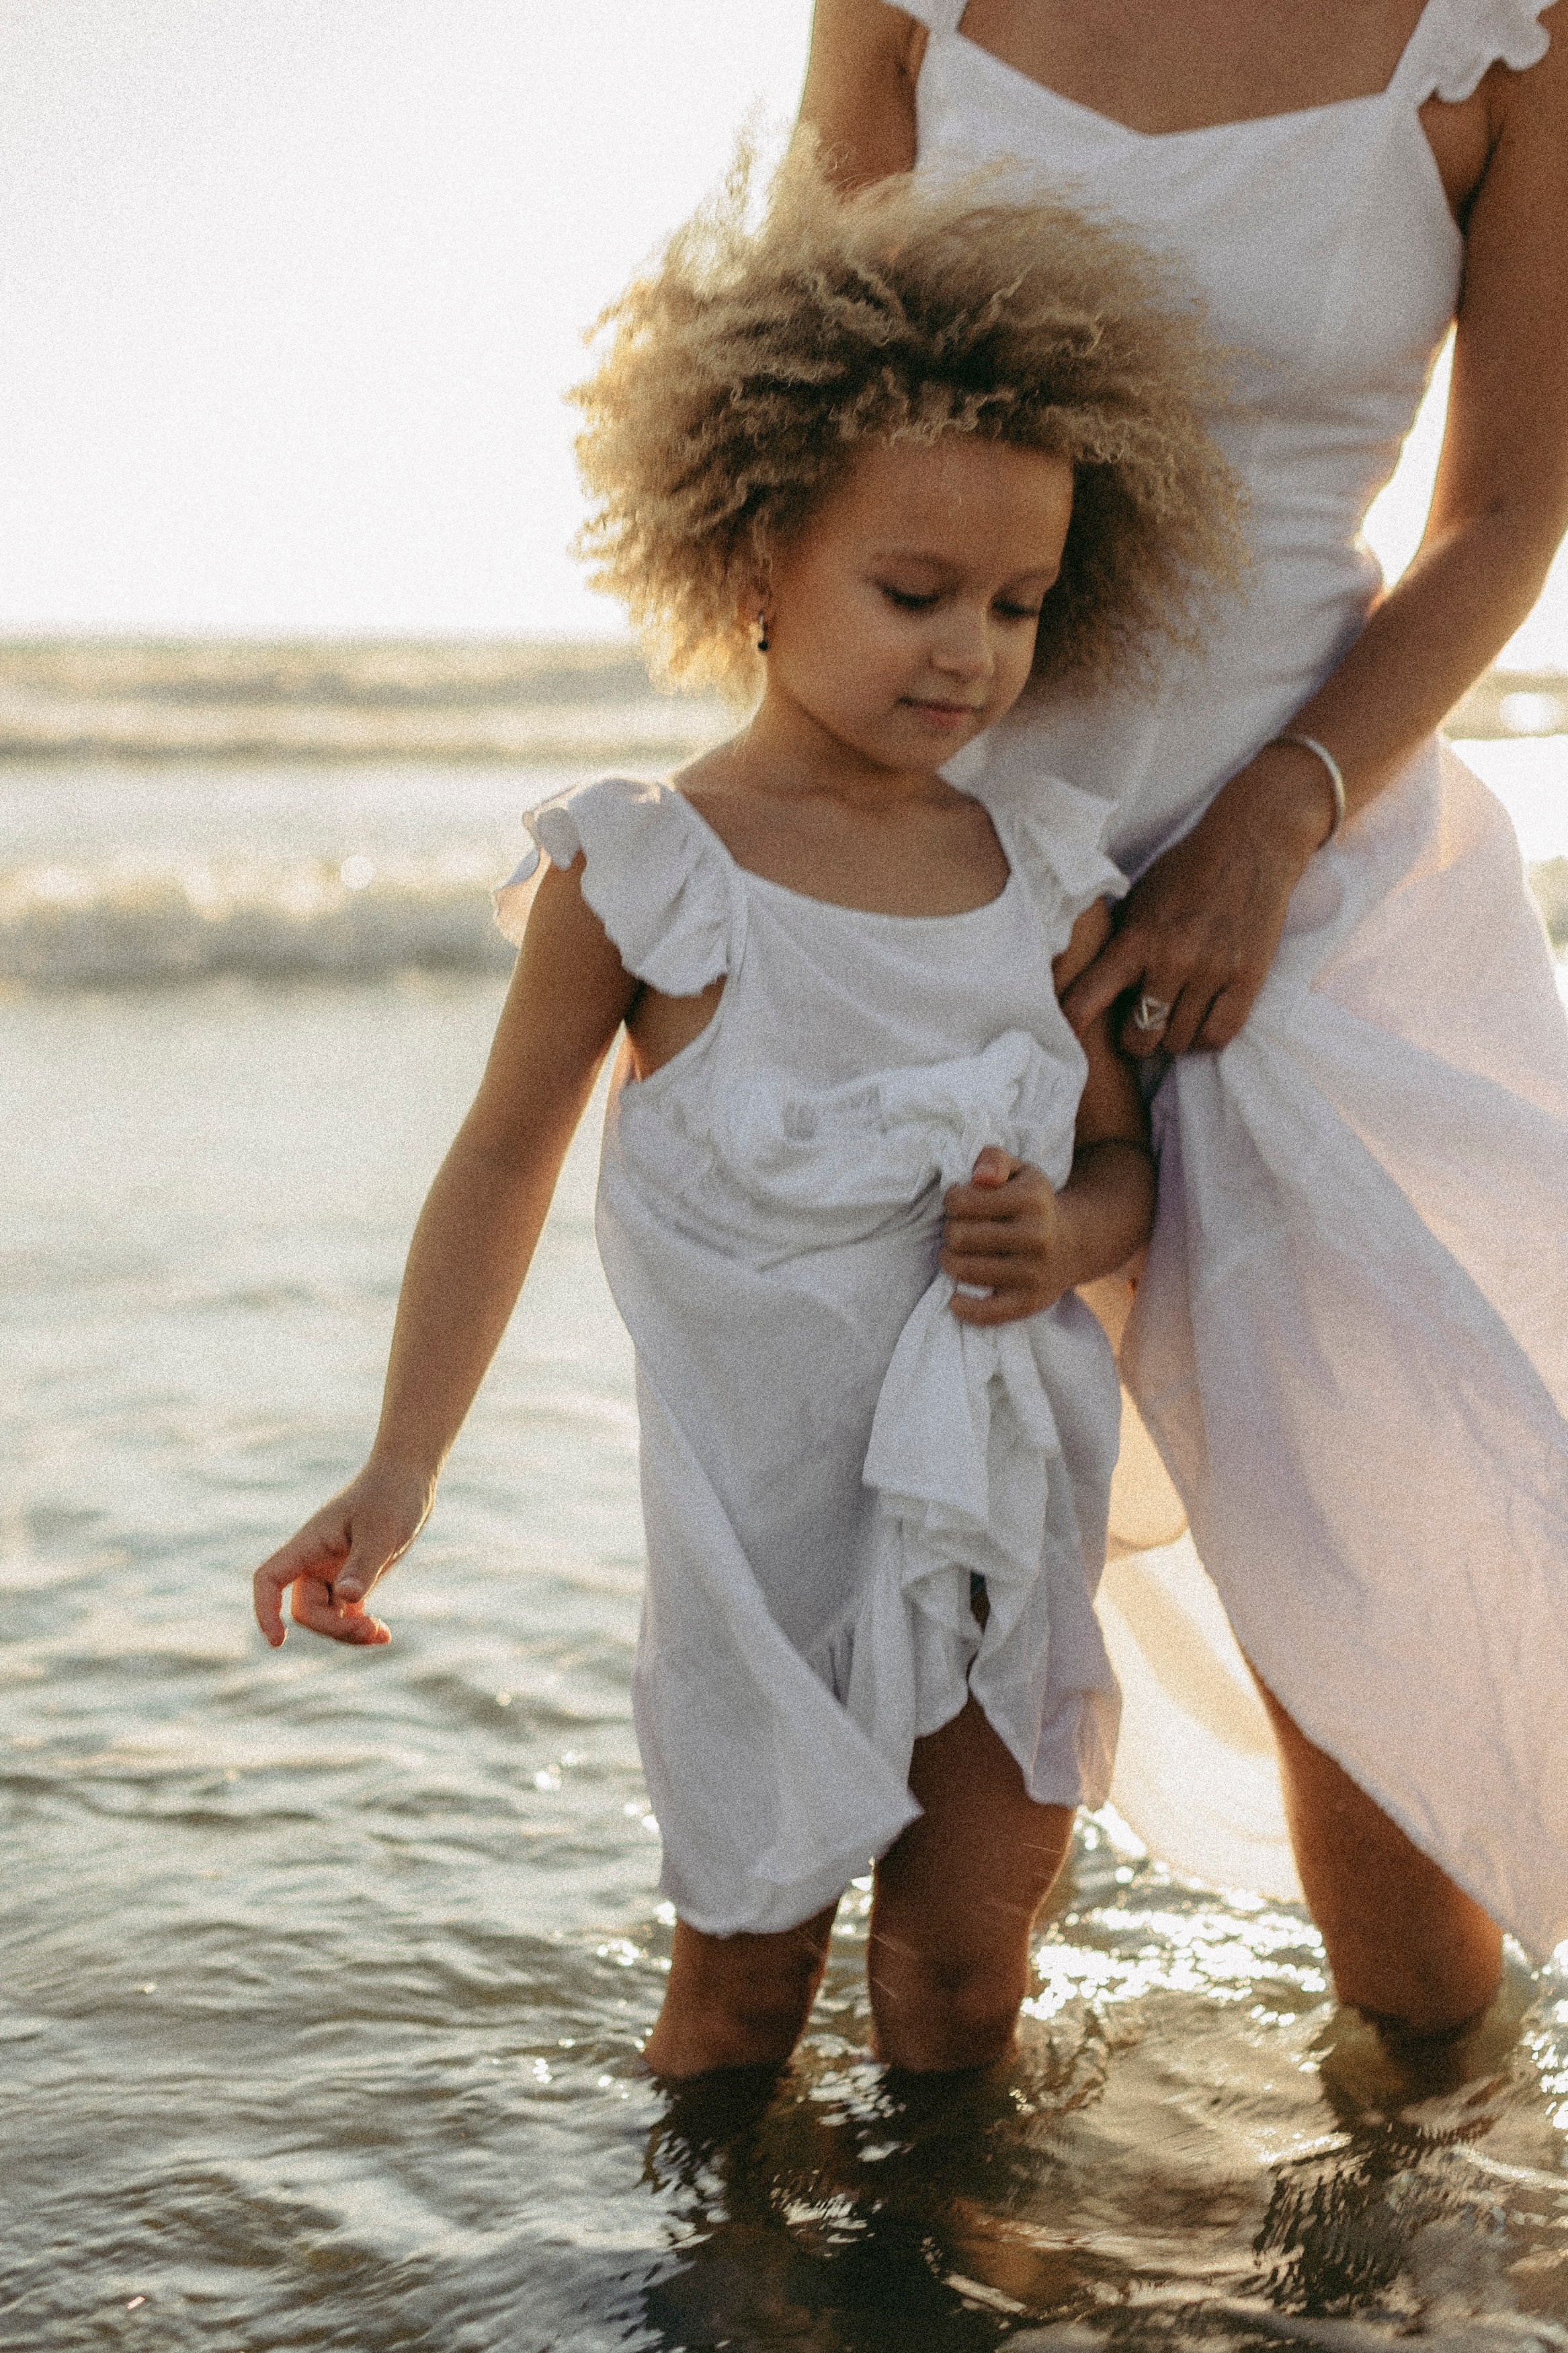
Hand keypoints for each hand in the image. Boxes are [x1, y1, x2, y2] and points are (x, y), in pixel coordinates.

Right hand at [251, 1460, 433, 1647]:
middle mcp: (316, 1560)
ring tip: (381, 1635)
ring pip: (327, 1616)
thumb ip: (363, 1566)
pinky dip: (361, 1626)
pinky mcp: (355, 1577)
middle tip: (371, 1628)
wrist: (409, 1478)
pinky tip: (385, 1635)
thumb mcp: (381, 1532)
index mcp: (310, 1543)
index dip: (265, 1610)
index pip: (269, 1579)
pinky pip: (347, 1613)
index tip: (278, 1642)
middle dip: (333, 1627)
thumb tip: (346, 1599)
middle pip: (305, 1609)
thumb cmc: (392, 1496)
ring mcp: (335, 1570)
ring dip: (348, 1632)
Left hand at [940, 1147, 1066, 1324]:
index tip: (959, 1204)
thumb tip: (979, 1177)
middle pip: (958, 1236)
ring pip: (963, 1270)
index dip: (951, 1201)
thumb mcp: (1019, 1171)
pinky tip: (956, 1298)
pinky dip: (963, 1307)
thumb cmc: (1032, 1204)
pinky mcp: (1029, 1302)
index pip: (961, 1201)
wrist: (1073, 1244)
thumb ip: (993, 1159)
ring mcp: (1033, 1272)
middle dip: (950, 1231)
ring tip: (958, 1253)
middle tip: (960, 1230)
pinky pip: (986, 1313)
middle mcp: (1036, 1236)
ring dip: (950, 1261)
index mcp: (1031, 1199)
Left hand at [1060, 746, 1329, 1057]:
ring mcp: (1211, 971)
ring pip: (1180, 1041)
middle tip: (1139, 1027)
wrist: (1250, 846)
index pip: (1089, 998)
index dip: (1073, 1029)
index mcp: (1135, 939)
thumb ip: (1119, 943)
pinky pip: (1218, 1035)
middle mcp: (1171, 960)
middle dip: (1135, 1038)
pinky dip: (1206, 1037)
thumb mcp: (1139, 899)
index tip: (1069, 1046)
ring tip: (1175, 1017)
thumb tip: (1086, 982)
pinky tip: (1202, 1021)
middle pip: (1139, 1037)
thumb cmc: (1186, 871)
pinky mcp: (1247, 979)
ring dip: (1173, 1036)